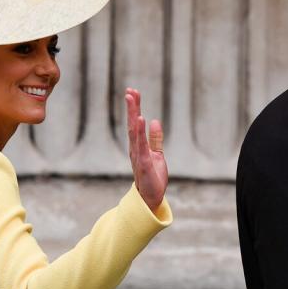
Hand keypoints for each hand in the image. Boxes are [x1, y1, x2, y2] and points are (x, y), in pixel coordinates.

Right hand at [125, 88, 167, 212]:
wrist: (151, 198)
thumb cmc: (153, 178)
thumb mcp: (157, 155)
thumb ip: (156, 139)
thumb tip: (156, 122)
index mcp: (138, 146)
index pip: (135, 124)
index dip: (134, 108)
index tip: (133, 92)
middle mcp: (135, 149)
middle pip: (132, 124)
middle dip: (132, 107)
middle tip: (130, 90)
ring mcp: (138, 155)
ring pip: (133, 131)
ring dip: (133, 114)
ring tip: (132, 99)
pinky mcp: (144, 163)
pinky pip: (141, 145)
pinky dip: (140, 132)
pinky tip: (140, 119)